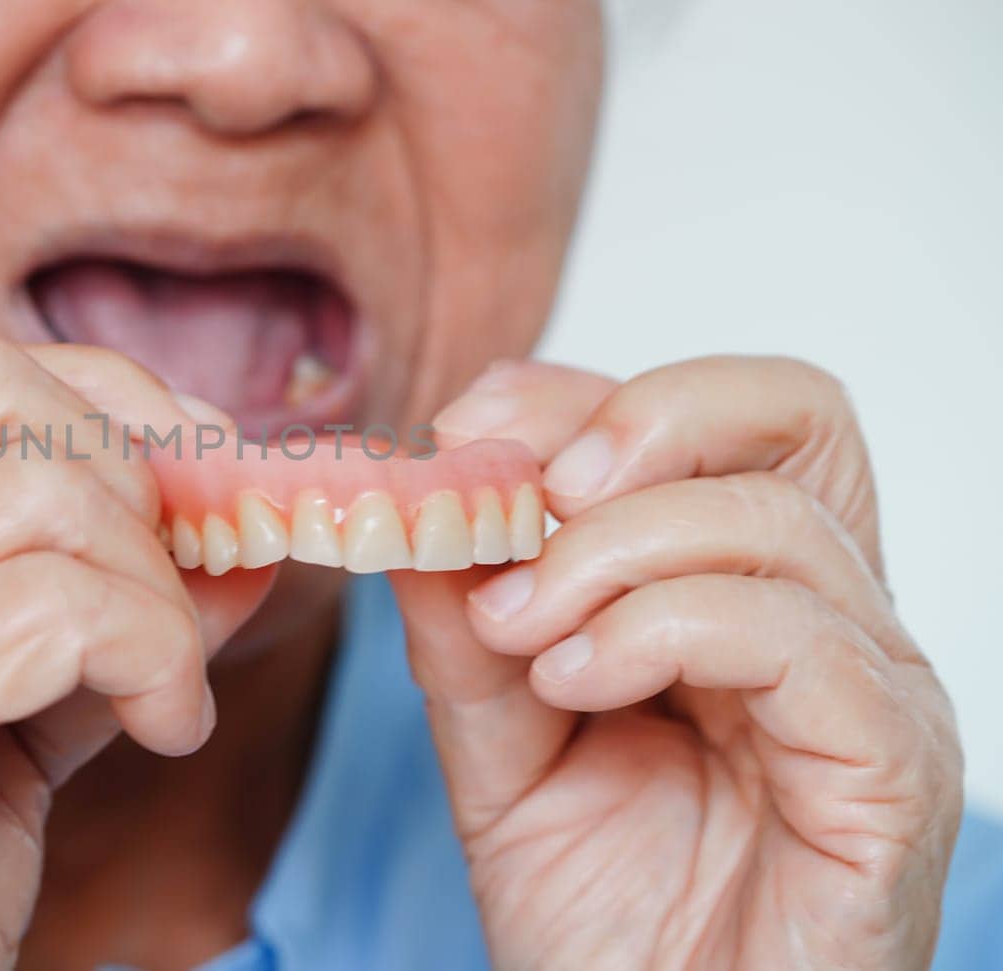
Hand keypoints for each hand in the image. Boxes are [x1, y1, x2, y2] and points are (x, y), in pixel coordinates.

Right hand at [0, 331, 271, 969]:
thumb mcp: (16, 718)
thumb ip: (105, 608)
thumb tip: (241, 521)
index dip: (101, 400)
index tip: (197, 472)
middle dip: (133, 472)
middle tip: (182, 590)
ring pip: (43, 497)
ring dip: (157, 595)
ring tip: (167, 696)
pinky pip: (56, 609)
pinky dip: (152, 659)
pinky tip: (163, 736)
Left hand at [390, 357, 962, 968]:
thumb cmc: (600, 915)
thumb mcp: (500, 744)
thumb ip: (464, 623)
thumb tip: (418, 491)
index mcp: (744, 591)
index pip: (711, 417)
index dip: (582, 394)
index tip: (463, 431)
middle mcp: (827, 619)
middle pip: (795, 414)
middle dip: (639, 419)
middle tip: (523, 488)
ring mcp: (872, 690)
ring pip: (774, 522)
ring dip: (608, 552)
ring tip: (521, 634)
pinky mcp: (892, 772)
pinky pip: (805, 641)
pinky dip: (665, 631)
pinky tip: (577, 683)